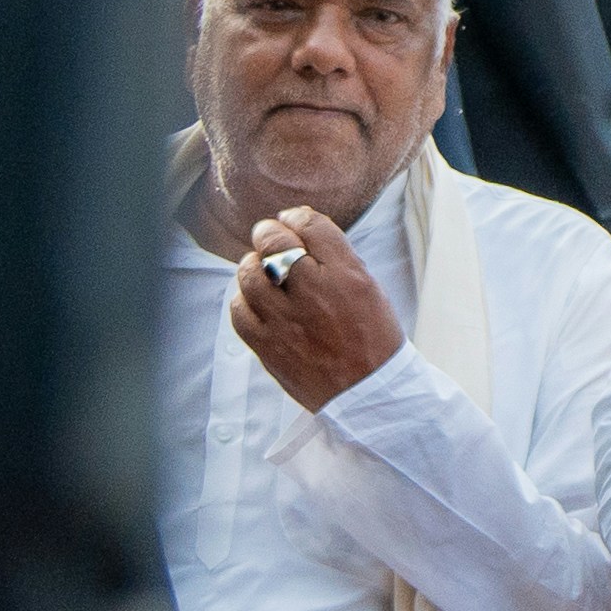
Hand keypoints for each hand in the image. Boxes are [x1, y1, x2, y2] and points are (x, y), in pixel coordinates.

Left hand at [230, 205, 409, 410]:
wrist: (369, 393)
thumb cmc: (372, 339)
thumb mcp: (369, 288)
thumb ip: (337, 258)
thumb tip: (301, 229)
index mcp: (347, 275)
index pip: (311, 225)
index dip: (297, 217)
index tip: (292, 221)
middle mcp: (315, 293)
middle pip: (274, 243)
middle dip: (269, 232)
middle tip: (269, 236)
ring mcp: (287, 321)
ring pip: (250, 274)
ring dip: (252, 265)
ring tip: (261, 269)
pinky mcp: (268, 346)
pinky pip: (239, 310)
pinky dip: (243, 300)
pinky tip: (256, 302)